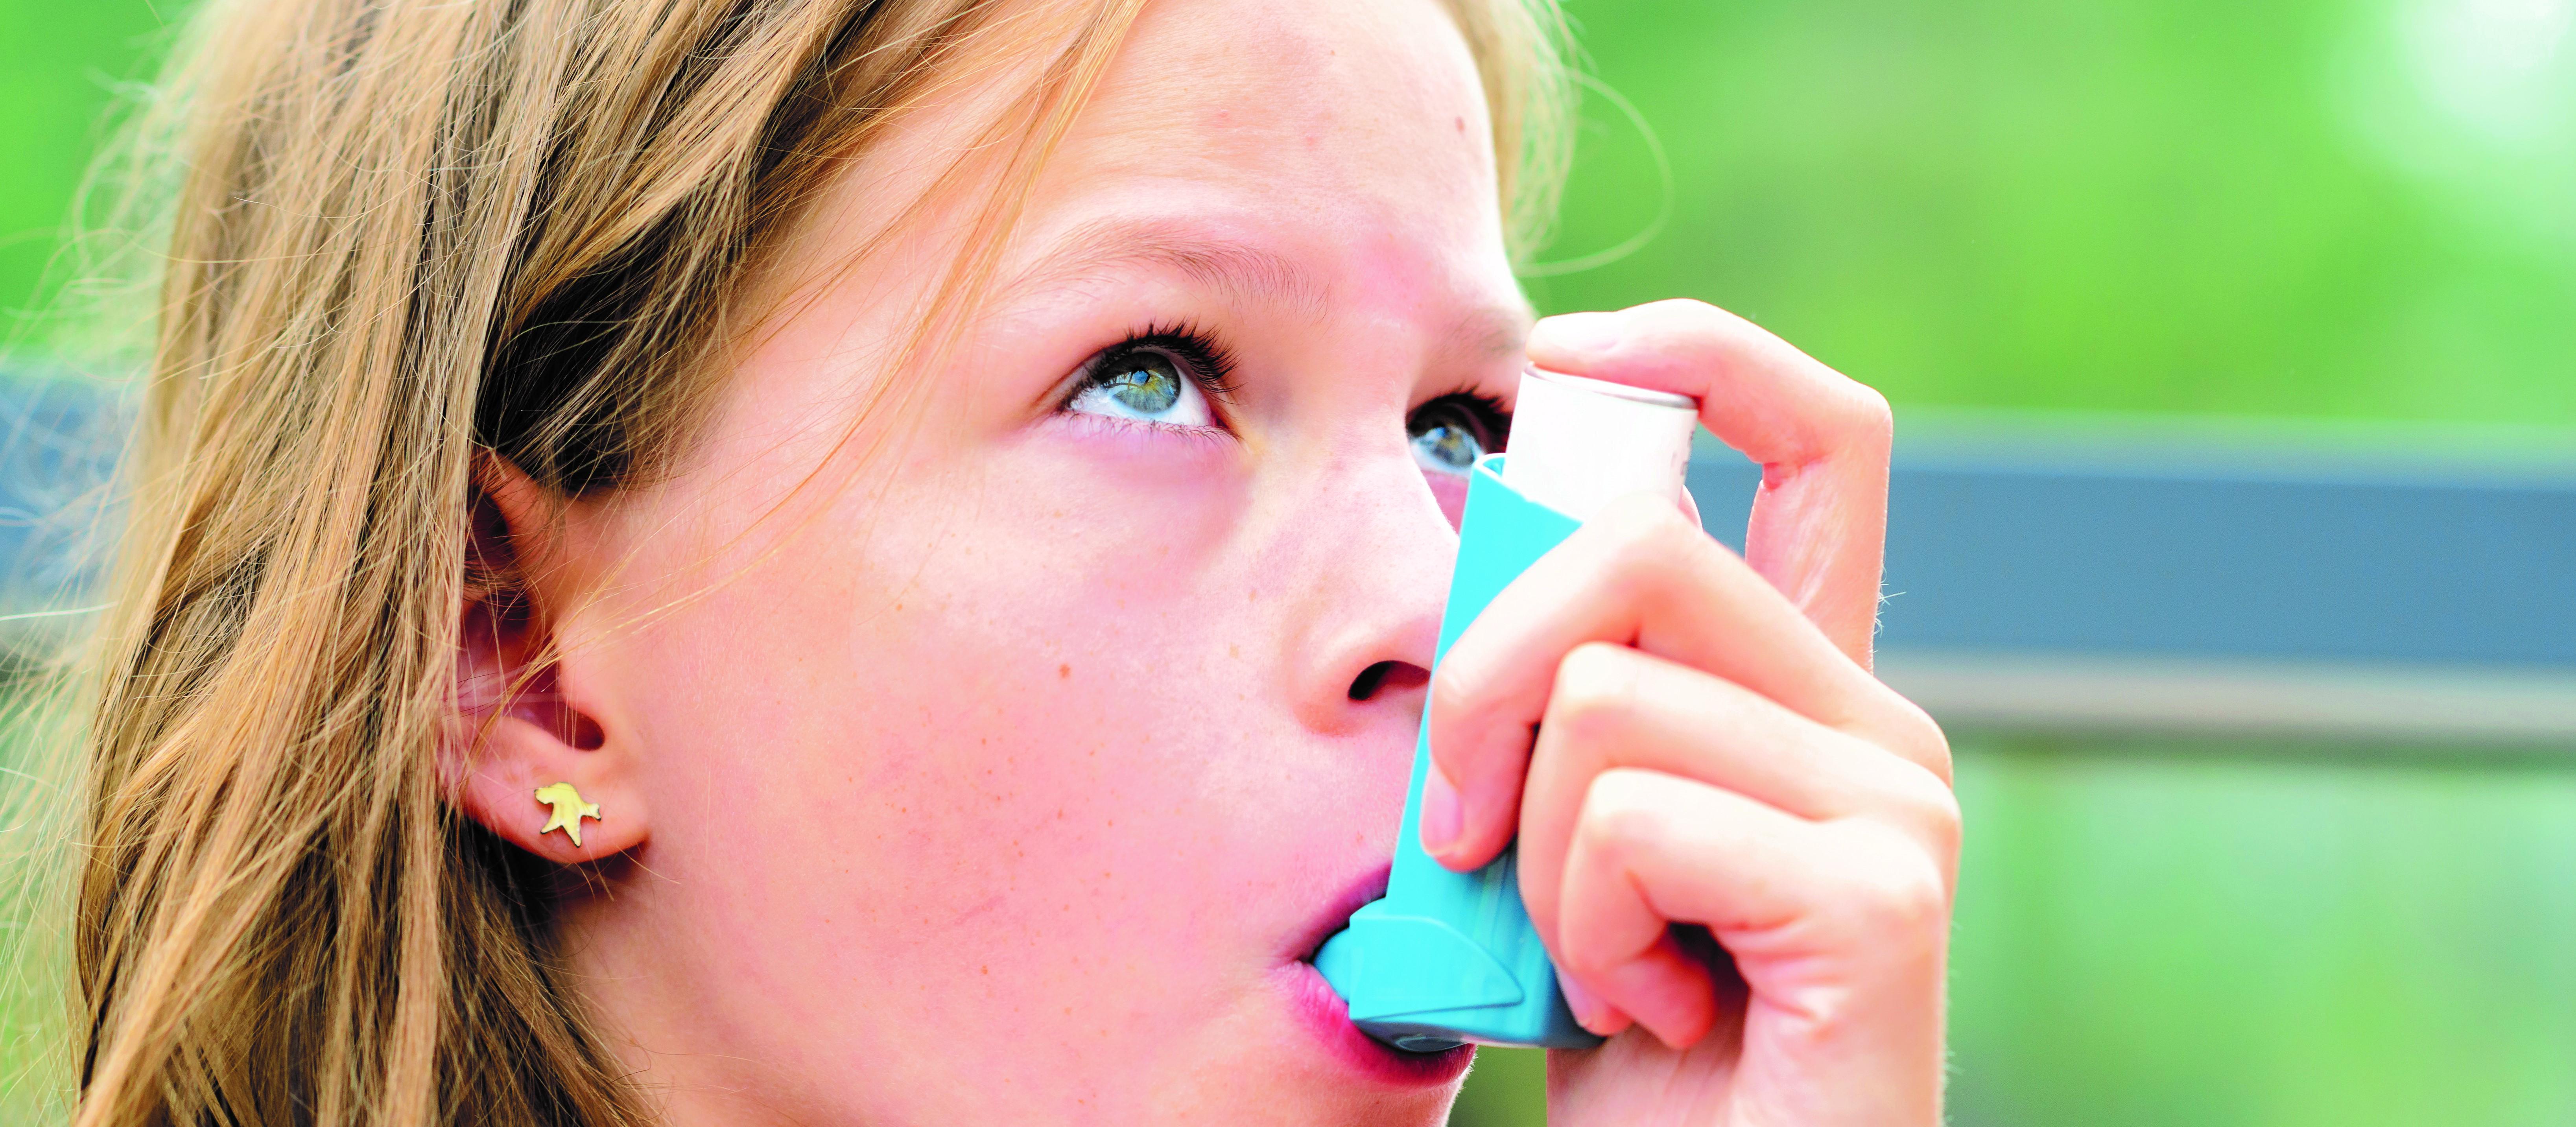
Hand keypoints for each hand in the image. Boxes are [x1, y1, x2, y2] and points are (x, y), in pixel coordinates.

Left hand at [1419, 300, 1955, 1125]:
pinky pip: (1632, 818)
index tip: (1558, 364)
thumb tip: (1475, 568)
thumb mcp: (1560, 849)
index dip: (1694, 356)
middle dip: (1483, 679)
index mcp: (1804, 696)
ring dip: (1532, 855)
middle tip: (1466, 835)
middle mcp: (1878, 726)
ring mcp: (1895, 807)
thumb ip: (1553, 714)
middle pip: (1636, 545)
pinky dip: (1583, 928)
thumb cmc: (1628, 1060)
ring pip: (1603, 696)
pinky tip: (1647, 1010)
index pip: (1814, 438)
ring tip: (1596, 962)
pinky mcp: (1879, 900)